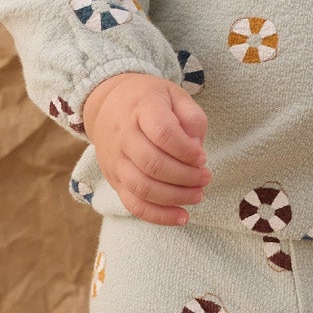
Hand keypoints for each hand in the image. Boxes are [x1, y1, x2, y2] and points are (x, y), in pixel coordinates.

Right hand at [81, 72, 210, 223]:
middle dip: (186, 177)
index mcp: (141, 108)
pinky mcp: (114, 179)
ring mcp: (116, 160)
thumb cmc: (149, 100)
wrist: (107, 104)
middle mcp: (123, 135)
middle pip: (153, 164)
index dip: (186, 150)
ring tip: (198, 195)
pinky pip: (133, 204)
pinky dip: (158, 216)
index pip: (163, 133)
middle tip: (205, 177)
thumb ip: (192, 118)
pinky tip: (181, 217)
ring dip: (175, 197)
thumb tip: (196, 150)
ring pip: (143, 187)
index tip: (202, 157)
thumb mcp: (175, 95)